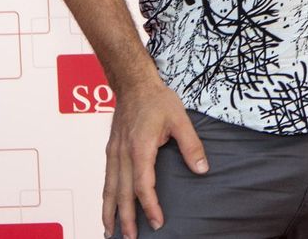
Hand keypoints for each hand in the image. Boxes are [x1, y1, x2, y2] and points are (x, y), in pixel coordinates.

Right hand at [104, 80, 207, 237]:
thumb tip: (202, 170)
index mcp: (140, 147)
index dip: (150, 206)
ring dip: (109, 212)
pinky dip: (105, 198)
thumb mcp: (180, 119)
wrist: (134, 84)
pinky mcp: (111, 151)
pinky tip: (107, 208)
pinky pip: (107, 179)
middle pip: (121, 193)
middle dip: (125, 219)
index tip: (157, 222)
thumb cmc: (157, 100)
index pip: (143, 185)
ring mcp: (114, 153)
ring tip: (110, 232)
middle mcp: (123, 154)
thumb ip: (191, 146)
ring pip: (109, 189)